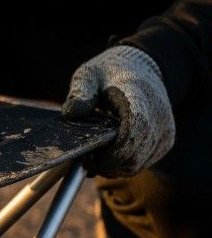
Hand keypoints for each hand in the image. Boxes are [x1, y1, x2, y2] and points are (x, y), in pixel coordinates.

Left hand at [63, 45, 175, 176]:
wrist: (141, 70)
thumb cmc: (110, 73)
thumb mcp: (89, 75)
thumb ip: (80, 92)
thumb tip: (72, 113)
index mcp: (139, 97)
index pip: (136, 129)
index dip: (115, 150)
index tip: (92, 156)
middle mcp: (158, 117)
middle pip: (134, 156)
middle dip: (106, 164)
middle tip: (86, 160)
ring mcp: (164, 131)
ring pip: (136, 165)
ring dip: (113, 167)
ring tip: (94, 158)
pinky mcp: (165, 142)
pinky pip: (141, 164)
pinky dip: (122, 166)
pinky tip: (108, 157)